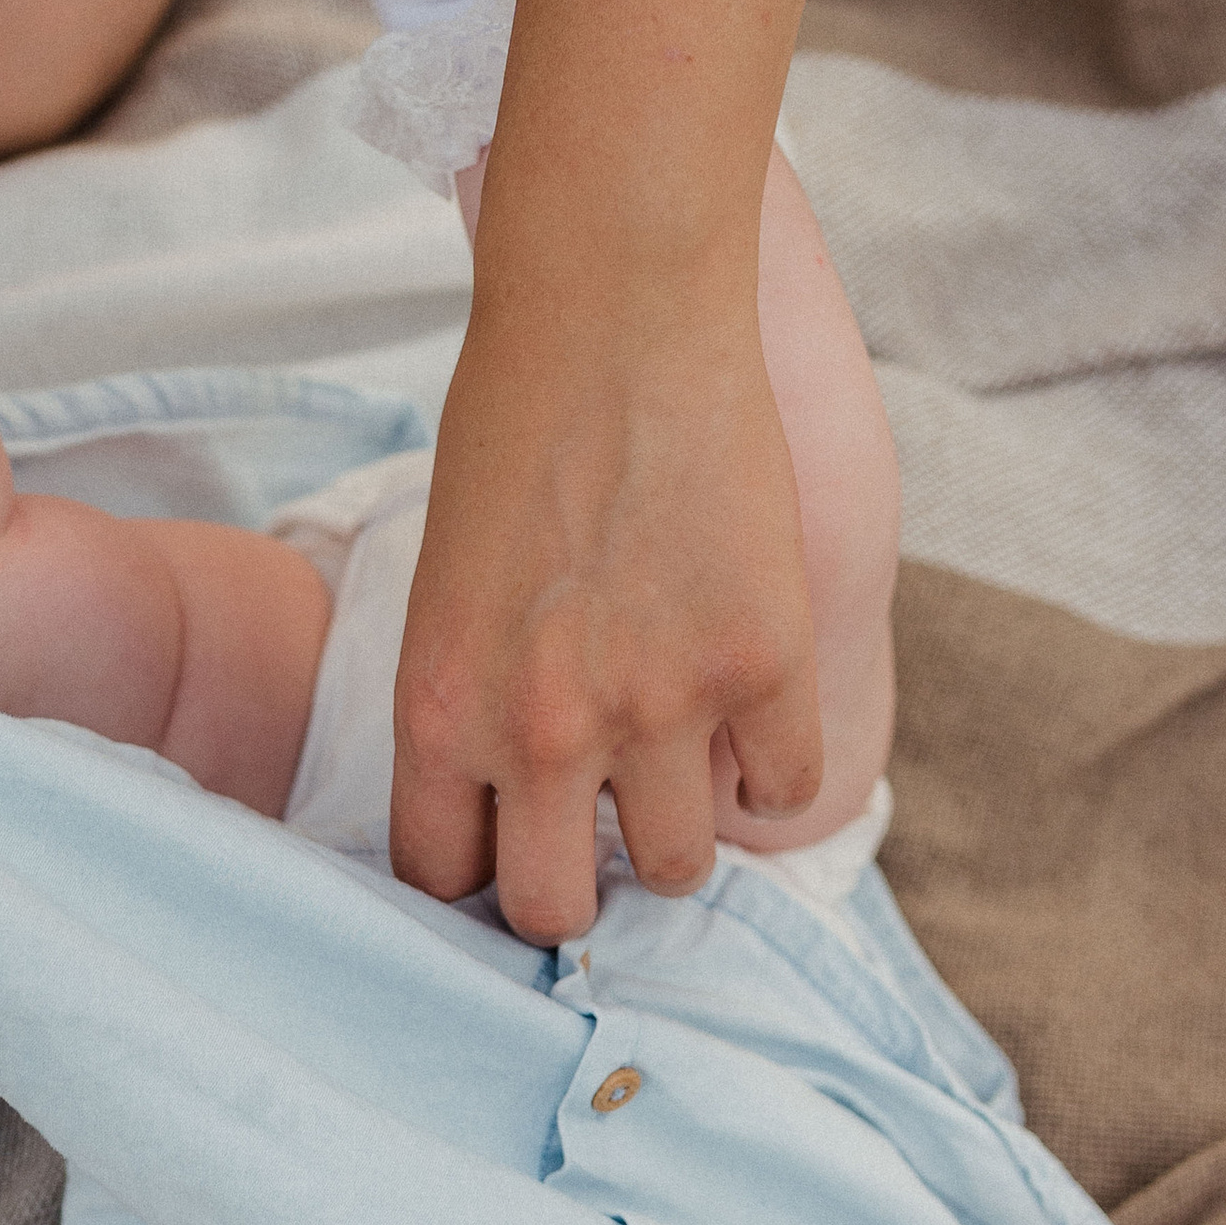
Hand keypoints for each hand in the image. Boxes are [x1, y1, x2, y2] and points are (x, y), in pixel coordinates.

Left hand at [391, 275, 820, 944]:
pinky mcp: (763, 663)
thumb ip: (472, 702)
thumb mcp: (445, 586)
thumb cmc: (513, 426)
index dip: (478, 870)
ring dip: (679, 833)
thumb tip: (518, 794)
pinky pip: (785, 789)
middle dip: (577, 886)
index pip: (442, 881)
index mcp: (440, 712)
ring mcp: (658, 706)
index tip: (506, 841)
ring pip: (680, 869)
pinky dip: (770, 771)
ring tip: (677, 765)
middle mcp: (541, 732)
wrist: (614, 312)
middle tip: (597, 832)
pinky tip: (751, 720)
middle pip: (557, 913)